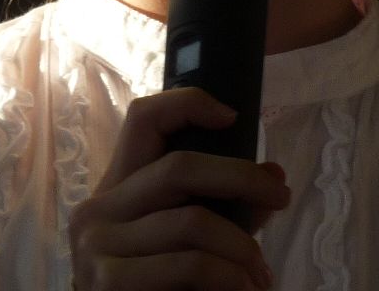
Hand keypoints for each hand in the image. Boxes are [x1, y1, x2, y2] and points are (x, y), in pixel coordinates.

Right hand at [69, 87, 289, 289]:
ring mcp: (96, 245)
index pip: (142, 119)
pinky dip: (230, 278)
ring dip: (242, 249)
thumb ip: (227, 212)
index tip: (232, 117)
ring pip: (193, 222)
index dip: (187, 105)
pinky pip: (191, 264)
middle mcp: (98, 209)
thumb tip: (276, 176)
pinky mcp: (108, 282)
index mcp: (115, 189)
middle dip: (241, 177)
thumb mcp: (187, 243)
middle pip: (178, 167)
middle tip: (281, 198)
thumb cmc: (159, 288)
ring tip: (261, 275)